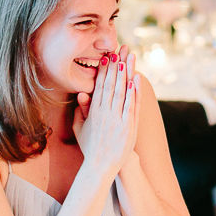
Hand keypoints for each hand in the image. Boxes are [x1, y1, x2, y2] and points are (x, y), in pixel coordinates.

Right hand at [72, 46, 139, 173]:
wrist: (101, 166)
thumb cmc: (90, 147)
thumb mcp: (79, 128)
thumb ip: (81, 110)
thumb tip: (82, 93)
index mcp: (94, 111)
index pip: (100, 85)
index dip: (104, 69)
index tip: (108, 55)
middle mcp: (105, 113)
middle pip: (112, 84)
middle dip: (117, 65)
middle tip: (121, 48)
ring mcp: (118, 119)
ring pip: (122, 91)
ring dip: (126, 73)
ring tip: (129, 57)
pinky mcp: (128, 127)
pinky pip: (131, 106)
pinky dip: (134, 92)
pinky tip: (136, 80)